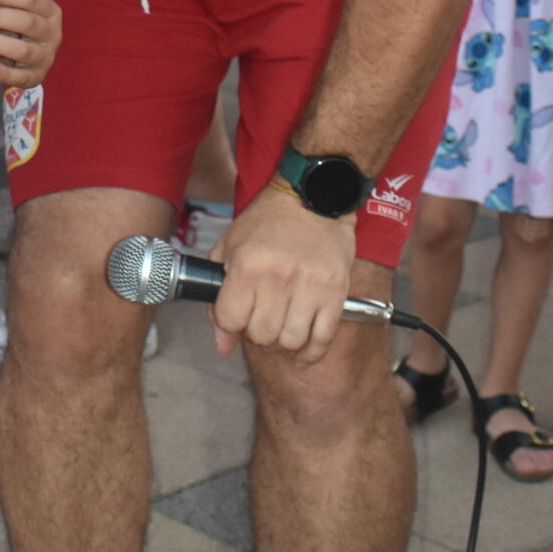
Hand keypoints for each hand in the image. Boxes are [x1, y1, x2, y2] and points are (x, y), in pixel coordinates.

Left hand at [0, 0, 61, 85]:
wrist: (26, 58)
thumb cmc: (15, 28)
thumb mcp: (12, 13)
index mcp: (50, 11)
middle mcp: (52, 34)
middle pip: (27, 22)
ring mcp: (46, 57)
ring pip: (23, 50)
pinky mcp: (36, 76)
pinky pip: (20, 77)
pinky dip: (4, 73)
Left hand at [210, 184, 356, 361]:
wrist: (313, 198)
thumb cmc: (267, 222)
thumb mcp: (229, 248)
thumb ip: (217, 299)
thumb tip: (222, 344)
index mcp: (247, 266)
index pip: (230, 320)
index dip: (229, 323)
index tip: (236, 315)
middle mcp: (278, 278)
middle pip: (262, 336)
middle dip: (256, 334)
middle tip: (260, 318)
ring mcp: (310, 287)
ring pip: (291, 341)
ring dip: (282, 343)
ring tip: (280, 328)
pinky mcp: (335, 292)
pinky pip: (323, 339)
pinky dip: (311, 353)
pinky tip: (301, 352)